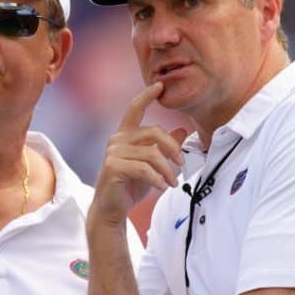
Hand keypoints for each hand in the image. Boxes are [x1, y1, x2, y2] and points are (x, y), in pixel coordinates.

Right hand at [91, 82, 187, 224]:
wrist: (112, 209)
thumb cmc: (130, 186)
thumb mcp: (152, 165)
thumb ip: (164, 147)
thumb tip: (182, 129)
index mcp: (124, 135)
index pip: (134, 109)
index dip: (147, 95)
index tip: (160, 85)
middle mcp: (117, 140)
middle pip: (153, 131)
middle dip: (172, 147)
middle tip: (182, 164)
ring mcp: (113, 153)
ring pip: (151, 153)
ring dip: (167, 170)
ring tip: (172, 182)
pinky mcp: (113, 167)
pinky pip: (144, 169)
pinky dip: (157, 179)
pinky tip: (162, 187)